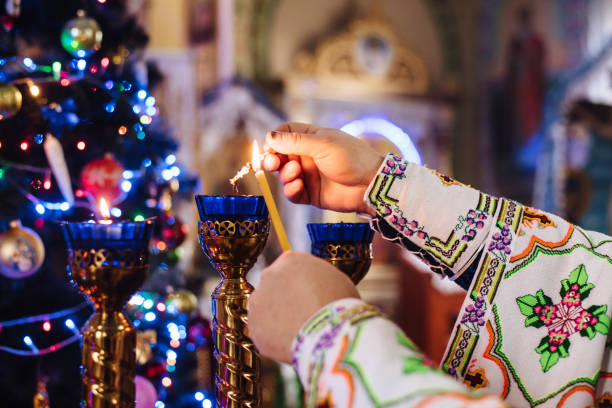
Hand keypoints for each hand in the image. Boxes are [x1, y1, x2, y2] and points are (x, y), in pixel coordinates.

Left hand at [248, 251, 359, 362]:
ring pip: (266, 309)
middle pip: (275, 287)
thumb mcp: (335, 279)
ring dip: (277, 318)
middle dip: (285, 300)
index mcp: (290, 260)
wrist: (331, 334)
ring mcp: (258, 301)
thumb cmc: (340, 305)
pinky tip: (292, 343)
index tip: (308, 297)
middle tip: (302, 316)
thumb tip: (314, 284)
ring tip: (299, 332)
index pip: (290, 269)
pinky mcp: (254, 327)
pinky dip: (274, 338)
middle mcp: (268, 275)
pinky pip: (263, 332)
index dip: (300, 285)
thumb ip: (317, 277)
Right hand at [263, 122, 382, 213]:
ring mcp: (308, 175)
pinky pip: (293, 194)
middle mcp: (307, 156)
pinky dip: (291, 191)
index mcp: (310, 138)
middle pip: (279, 156)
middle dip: (272, 160)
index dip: (274, 140)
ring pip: (284, 176)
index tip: (270, 147)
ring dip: (285, 175)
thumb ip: (295, 141)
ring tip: (295, 173)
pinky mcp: (311, 194)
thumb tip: (269, 136)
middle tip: (271, 164)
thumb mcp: (323, 144)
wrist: (371, 184)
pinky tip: (298, 187)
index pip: (284, 134)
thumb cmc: (352, 158)